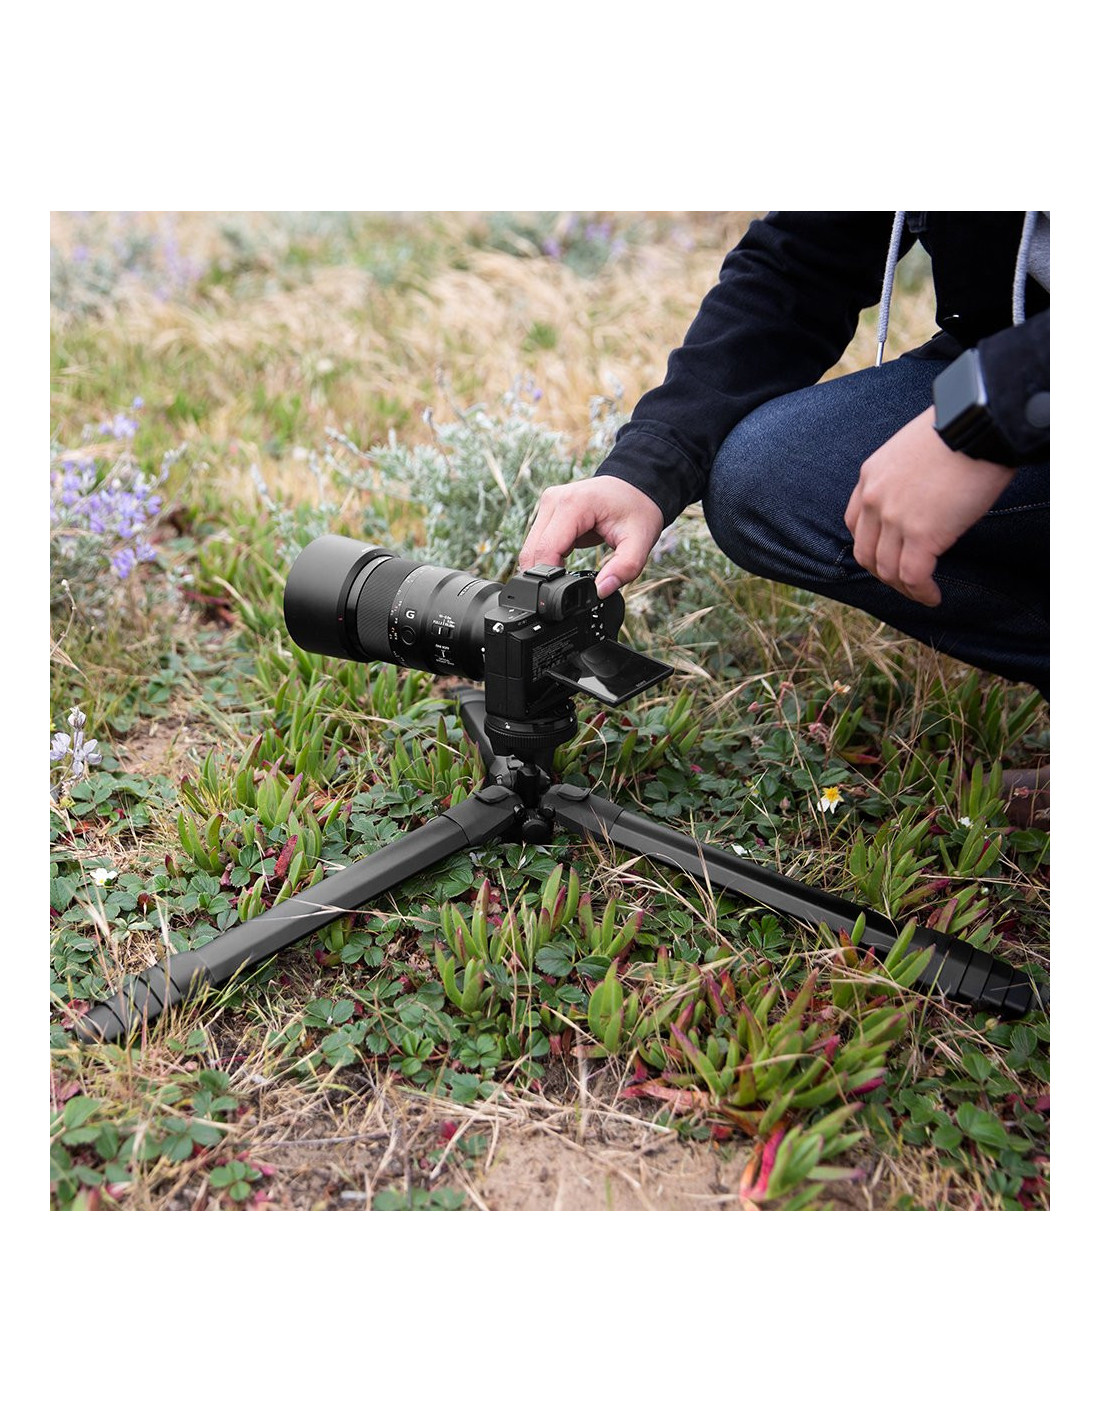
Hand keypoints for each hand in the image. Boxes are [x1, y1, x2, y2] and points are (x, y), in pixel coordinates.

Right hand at [518, 477, 664, 597]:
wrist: (635, 485)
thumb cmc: (638, 509)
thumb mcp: (640, 541)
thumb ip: (624, 569)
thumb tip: (600, 591)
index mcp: (574, 504)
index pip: (546, 549)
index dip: (550, 579)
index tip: (564, 595)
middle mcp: (554, 500)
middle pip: (532, 551)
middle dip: (545, 577)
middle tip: (566, 592)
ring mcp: (548, 504)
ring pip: (531, 548)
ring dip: (544, 568)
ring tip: (568, 576)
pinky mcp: (547, 512)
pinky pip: (537, 542)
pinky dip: (546, 559)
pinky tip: (564, 564)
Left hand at [844, 406, 1015, 605]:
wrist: (979, 423)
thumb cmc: (959, 430)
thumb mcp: (913, 450)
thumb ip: (905, 479)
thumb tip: (922, 501)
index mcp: (870, 477)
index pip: (856, 524)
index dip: (871, 546)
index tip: (888, 556)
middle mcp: (874, 499)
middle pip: (866, 553)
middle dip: (883, 573)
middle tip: (904, 581)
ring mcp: (895, 519)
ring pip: (887, 570)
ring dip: (904, 588)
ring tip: (922, 592)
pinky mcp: (922, 534)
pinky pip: (913, 576)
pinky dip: (921, 592)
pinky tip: (933, 597)